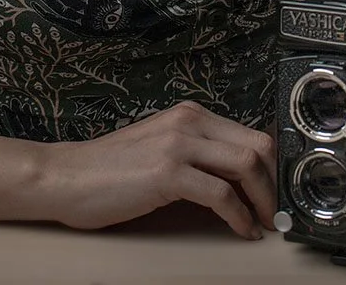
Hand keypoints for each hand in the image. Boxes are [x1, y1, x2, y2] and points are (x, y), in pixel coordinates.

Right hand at [41, 101, 276, 239]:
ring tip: (264, 223)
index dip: (271, 166)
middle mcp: (187, 121)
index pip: (249, 133)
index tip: (277, 192)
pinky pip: (221, 195)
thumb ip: (196, 153)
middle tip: (277, 212)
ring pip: (246, 165)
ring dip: (264, 200)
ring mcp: (177, 144)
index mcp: (188, 114)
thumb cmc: (109, 170)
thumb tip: (238, 178)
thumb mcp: (160, 149)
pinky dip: (240, 217)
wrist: (67, 176)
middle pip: (256, 145)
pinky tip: (241, 230)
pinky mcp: (168, 172)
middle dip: (274, 183)